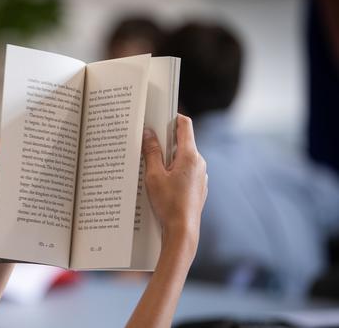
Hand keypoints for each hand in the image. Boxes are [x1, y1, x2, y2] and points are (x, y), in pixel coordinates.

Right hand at [142, 114, 206, 256]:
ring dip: (168, 158)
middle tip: (147, 144)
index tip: (159, 116)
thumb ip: (151, 152)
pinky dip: (173, 171)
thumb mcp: (154, 176)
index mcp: (190, 156)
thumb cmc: (168, 204)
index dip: (172, 117)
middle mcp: (199, 163)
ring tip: (150, 168)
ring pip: (183, 158)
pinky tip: (160, 183)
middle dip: (164, 141)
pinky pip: (185, 171)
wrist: (183, 231)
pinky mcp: (198, 187)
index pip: (184, 125)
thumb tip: (148, 133)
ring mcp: (201, 175)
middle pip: (182, 142)